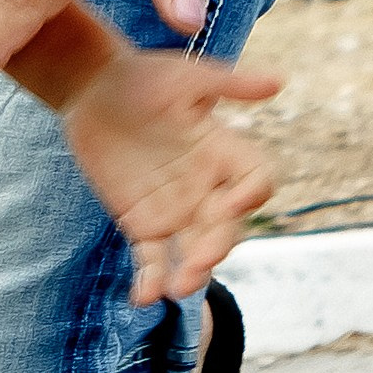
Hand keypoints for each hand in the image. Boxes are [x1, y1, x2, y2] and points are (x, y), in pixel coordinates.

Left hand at [55, 48, 278, 303]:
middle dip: (217, 245)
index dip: (252, 194)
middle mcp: (206, 186)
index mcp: (224, 152)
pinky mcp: (142, 223)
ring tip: (178, 288)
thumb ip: (230, 84)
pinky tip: (143, 297)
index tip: (234, 200)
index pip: (255, 181)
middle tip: (199, 260)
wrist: (92, 87)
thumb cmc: (142, 75)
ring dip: (192, 272)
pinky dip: (151, 280)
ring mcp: (176, 209)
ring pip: (193, 250)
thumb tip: (279, 82)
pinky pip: (152, 259)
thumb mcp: (186, 77)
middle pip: (226, 226)